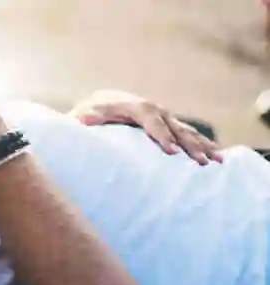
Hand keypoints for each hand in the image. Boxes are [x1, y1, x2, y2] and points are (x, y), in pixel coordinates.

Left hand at [69, 90, 221, 164]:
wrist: (97, 105)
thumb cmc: (88, 113)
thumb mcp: (83, 115)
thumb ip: (85, 118)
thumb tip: (83, 119)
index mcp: (132, 104)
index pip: (150, 118)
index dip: (161, 134)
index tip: (171, 152)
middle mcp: (151, 109)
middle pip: (173, 126)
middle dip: (188, 145)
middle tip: (201, 162)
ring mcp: (161, 116)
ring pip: (185, 131)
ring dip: (202, 145)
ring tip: (218, 161)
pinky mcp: (166, 125)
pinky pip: (187, 135)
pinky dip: (202, 144)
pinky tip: (218, 156)